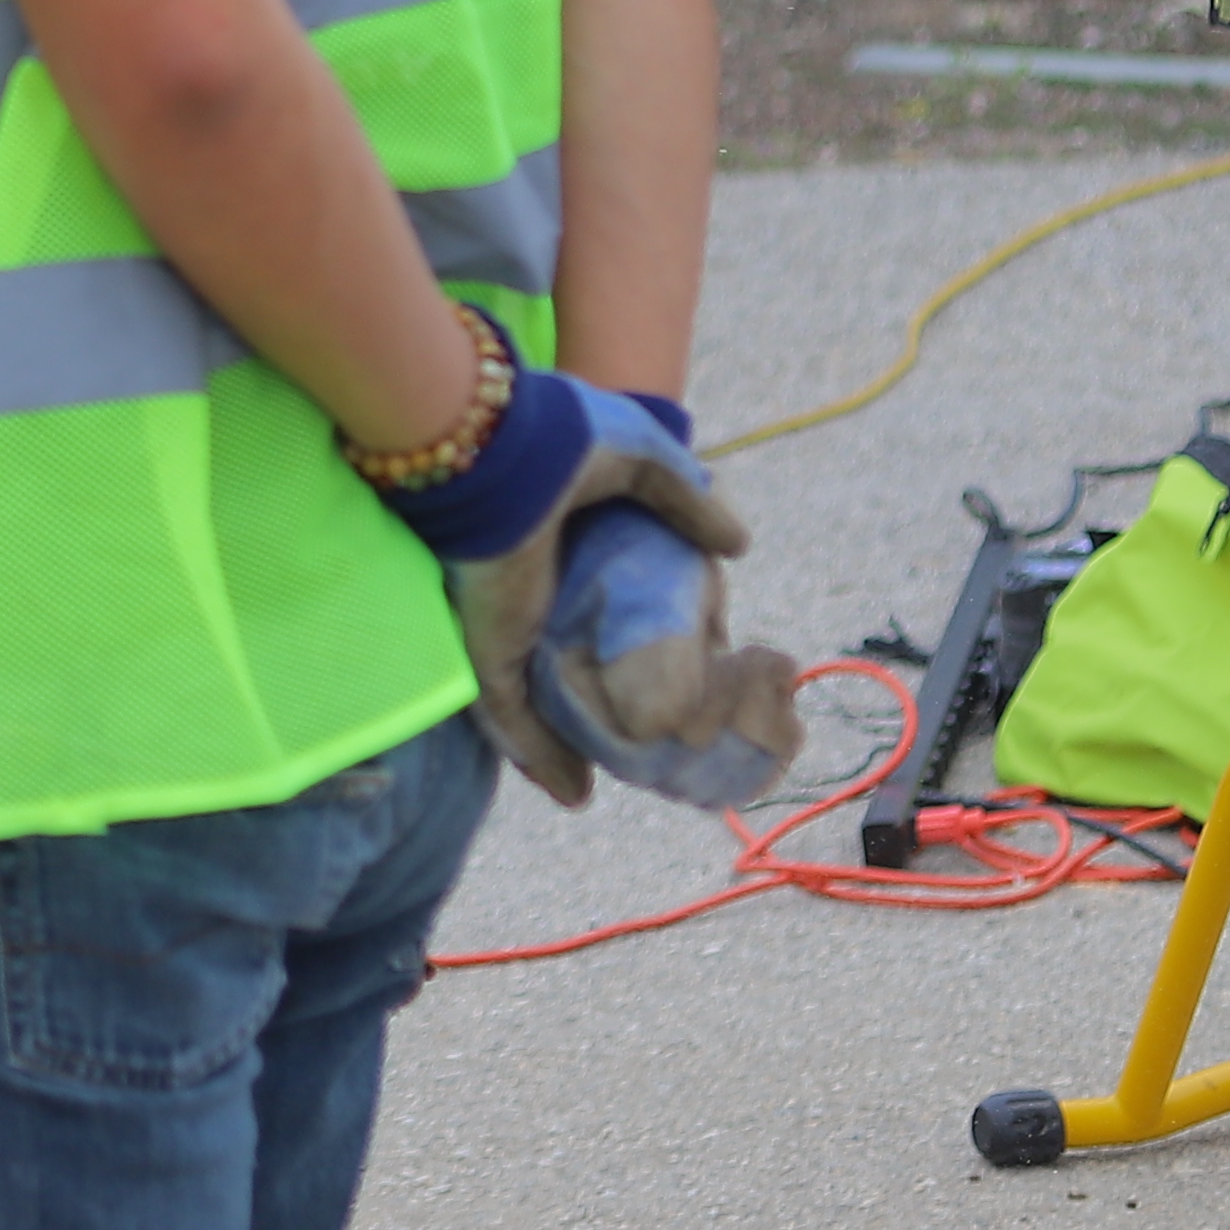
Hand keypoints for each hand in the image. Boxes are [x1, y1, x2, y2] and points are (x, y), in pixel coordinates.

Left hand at [444, 383, 791, 810]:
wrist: (493, 447)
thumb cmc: (562, 438)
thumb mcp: (643, 461)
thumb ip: (689, 502)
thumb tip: (737, 548)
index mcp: (576, 547)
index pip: (628, 612)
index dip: (668, 643)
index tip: (709, 669)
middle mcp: (543, 592)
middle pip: (586, 664)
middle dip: (621, 702)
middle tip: (671, 737)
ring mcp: (513, 625)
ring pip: (549, 702)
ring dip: (582, 740)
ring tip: (627, 773)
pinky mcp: (491, 648)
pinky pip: (509, 717)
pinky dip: (537, 756)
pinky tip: (568, 790)